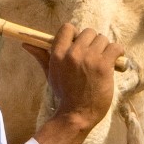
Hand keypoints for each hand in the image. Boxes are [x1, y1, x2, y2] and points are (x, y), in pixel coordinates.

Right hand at [22, 24, 121, 143]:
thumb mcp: (50, 73)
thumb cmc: (64, 94)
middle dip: (92, 42)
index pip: (68, 27)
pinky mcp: (104, 66)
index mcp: (58, 54)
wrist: (77, 115)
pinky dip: (117, 53)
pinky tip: (115, 61)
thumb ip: (41, 55)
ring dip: (105, 49)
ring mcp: (89, 59)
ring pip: (103, 39)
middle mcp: (73, 53)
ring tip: (102, 62)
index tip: (79, 45)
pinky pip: (115, 47)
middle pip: (88, 32)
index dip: (76, 34)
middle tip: (93, 57)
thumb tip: (26, 44)